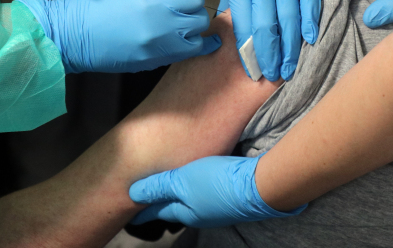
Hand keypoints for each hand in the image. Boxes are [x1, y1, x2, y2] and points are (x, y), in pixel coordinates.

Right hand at [19, 0, 220, 73]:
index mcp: (154, 4)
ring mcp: (159, 50)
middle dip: (192, 11)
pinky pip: (180, 55)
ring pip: (196, 43)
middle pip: (199, 20)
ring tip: (177, 26)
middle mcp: (162, 29)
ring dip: (191, 33)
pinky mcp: (152, 64)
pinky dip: (181, 46)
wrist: (70, 38)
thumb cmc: (94, 6)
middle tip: (177, 8)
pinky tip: (172, 38)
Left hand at [129, 155, 305, 227]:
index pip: (158, 210)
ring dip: (181, 193)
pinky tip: (202, 176)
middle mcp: (201, 212)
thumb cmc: (220, 183)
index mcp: (186, 211)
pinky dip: (198, 185)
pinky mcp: (232, 194)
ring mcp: (217, 205)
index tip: (132, 216)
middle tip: (149, 199)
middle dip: (162, 203)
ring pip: (192, 199)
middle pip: (175, 207)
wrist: (260, 185)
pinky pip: (207, 190)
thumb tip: (132, 194)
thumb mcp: (183, 181)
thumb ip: (159, 186)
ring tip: (173, 186)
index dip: (144, 210)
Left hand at [216, 0, 320, 81]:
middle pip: (269, 31)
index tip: (252, 70)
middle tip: (273, 76)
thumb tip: (238, 24)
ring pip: (290, 20)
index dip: (250, 54)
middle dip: (271, 58)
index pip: (246, 30)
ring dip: (291, 47)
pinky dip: (311, 20)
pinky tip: (310, 38)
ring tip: (290, 68)